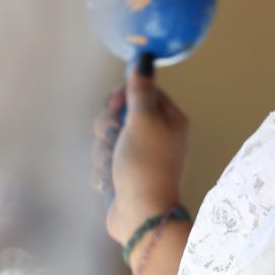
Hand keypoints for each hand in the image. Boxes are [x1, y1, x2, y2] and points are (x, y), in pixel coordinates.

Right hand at [90, 58, 190, 245]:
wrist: (140, 214)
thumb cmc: (145, 163)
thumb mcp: (143, 120)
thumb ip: (140, 90)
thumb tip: (143, 59)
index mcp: (171, 120)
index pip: (143, 92)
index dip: (123, 97)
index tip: (114, 106)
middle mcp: (158, 136)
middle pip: (122, 115)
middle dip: (109, 127)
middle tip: (110, 136)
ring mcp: (141, 157)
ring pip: (109, 139)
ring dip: (103, 151)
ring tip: (111, 165)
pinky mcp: (125, 175)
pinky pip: (105, 161)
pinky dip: (103, 169)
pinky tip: (109, 181)